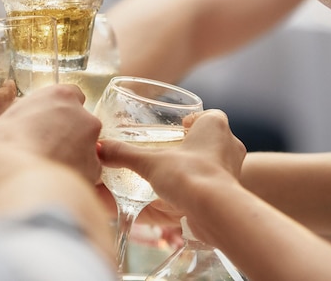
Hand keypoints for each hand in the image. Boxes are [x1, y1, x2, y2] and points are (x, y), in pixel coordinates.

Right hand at [0, 84, 102, 190]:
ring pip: (86, 154)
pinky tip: (54, 191)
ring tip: (44, 177)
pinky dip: (76, 185)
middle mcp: (83, 118)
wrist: (19, 185)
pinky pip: (88, 180)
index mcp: (59, 97)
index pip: (70, 95)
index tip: (42, 123)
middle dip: (65, 138)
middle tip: (40, 153)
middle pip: (80, 125)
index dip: (57, 110)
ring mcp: (93, 148)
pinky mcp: (96, 176)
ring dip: (71, 163)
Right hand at [97, 109, 245, 225]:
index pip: (208, 116)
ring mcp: (230, 174)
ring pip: (208, 168)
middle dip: (188, 149)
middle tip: (167, 153)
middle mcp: (228, 148)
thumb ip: (124, 154)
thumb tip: (101, 148)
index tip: (179, 127)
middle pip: (208, 143)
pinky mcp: (226, 198)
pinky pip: (205, 192)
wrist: (215, 213)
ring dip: (189, 173)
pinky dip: (187, 196)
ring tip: (164, 179)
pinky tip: (167, 204)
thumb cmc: (189, 174)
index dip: (193, 120)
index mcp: (215, 127)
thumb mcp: (150, 161)